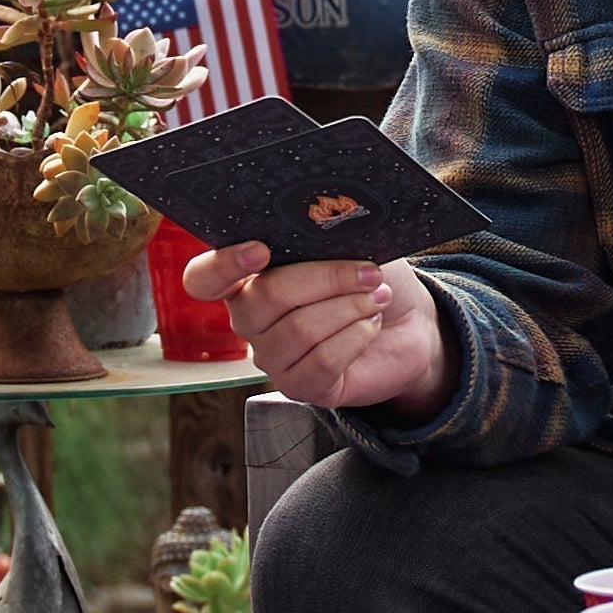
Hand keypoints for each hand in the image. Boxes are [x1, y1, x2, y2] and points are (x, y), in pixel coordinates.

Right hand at [197, 237, 447, 422]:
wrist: (409, 324)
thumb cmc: (369, 277)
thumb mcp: (349, 245)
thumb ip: (323, 237)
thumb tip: (323, 225)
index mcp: (248, 277)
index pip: (203, 279)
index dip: (223, 265)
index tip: (261, 250)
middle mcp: (250, 320)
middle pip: (265, 297)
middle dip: (326, 278)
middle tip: (369, 272)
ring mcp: (271, 357)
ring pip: (299, 329)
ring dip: (349, 307)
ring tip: (377, 297)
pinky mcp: (300, 387)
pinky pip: (320, 361)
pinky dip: (356, 336)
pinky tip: (371, 325)